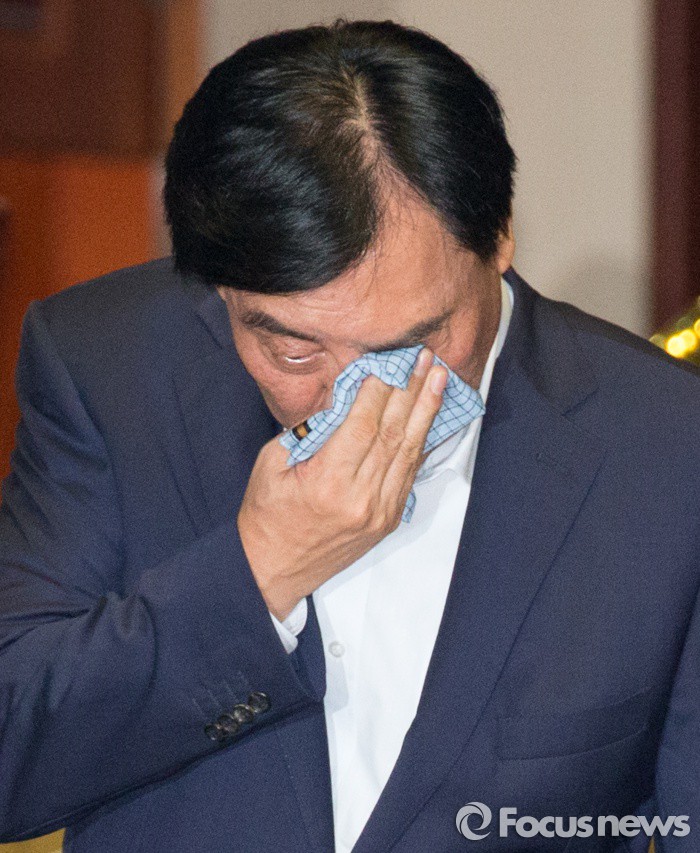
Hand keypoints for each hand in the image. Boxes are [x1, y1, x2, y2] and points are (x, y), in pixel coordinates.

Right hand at [237, 349, 446, 619]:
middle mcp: (359, 497)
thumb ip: (311, 431)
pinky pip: (408, 474)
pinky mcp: (387, 520)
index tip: (389, 360)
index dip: (379, 388)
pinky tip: (428, 418)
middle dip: (411, 390)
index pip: (363, 423)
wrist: (272, 569)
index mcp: (326, 481)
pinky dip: (419, 443)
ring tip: (439, 379)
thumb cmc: (266, 515)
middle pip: (393, 432)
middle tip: (425, 358)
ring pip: (408, 451)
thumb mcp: (273, 463)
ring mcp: (378, 511)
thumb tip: (345, 398)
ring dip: (425, 411)